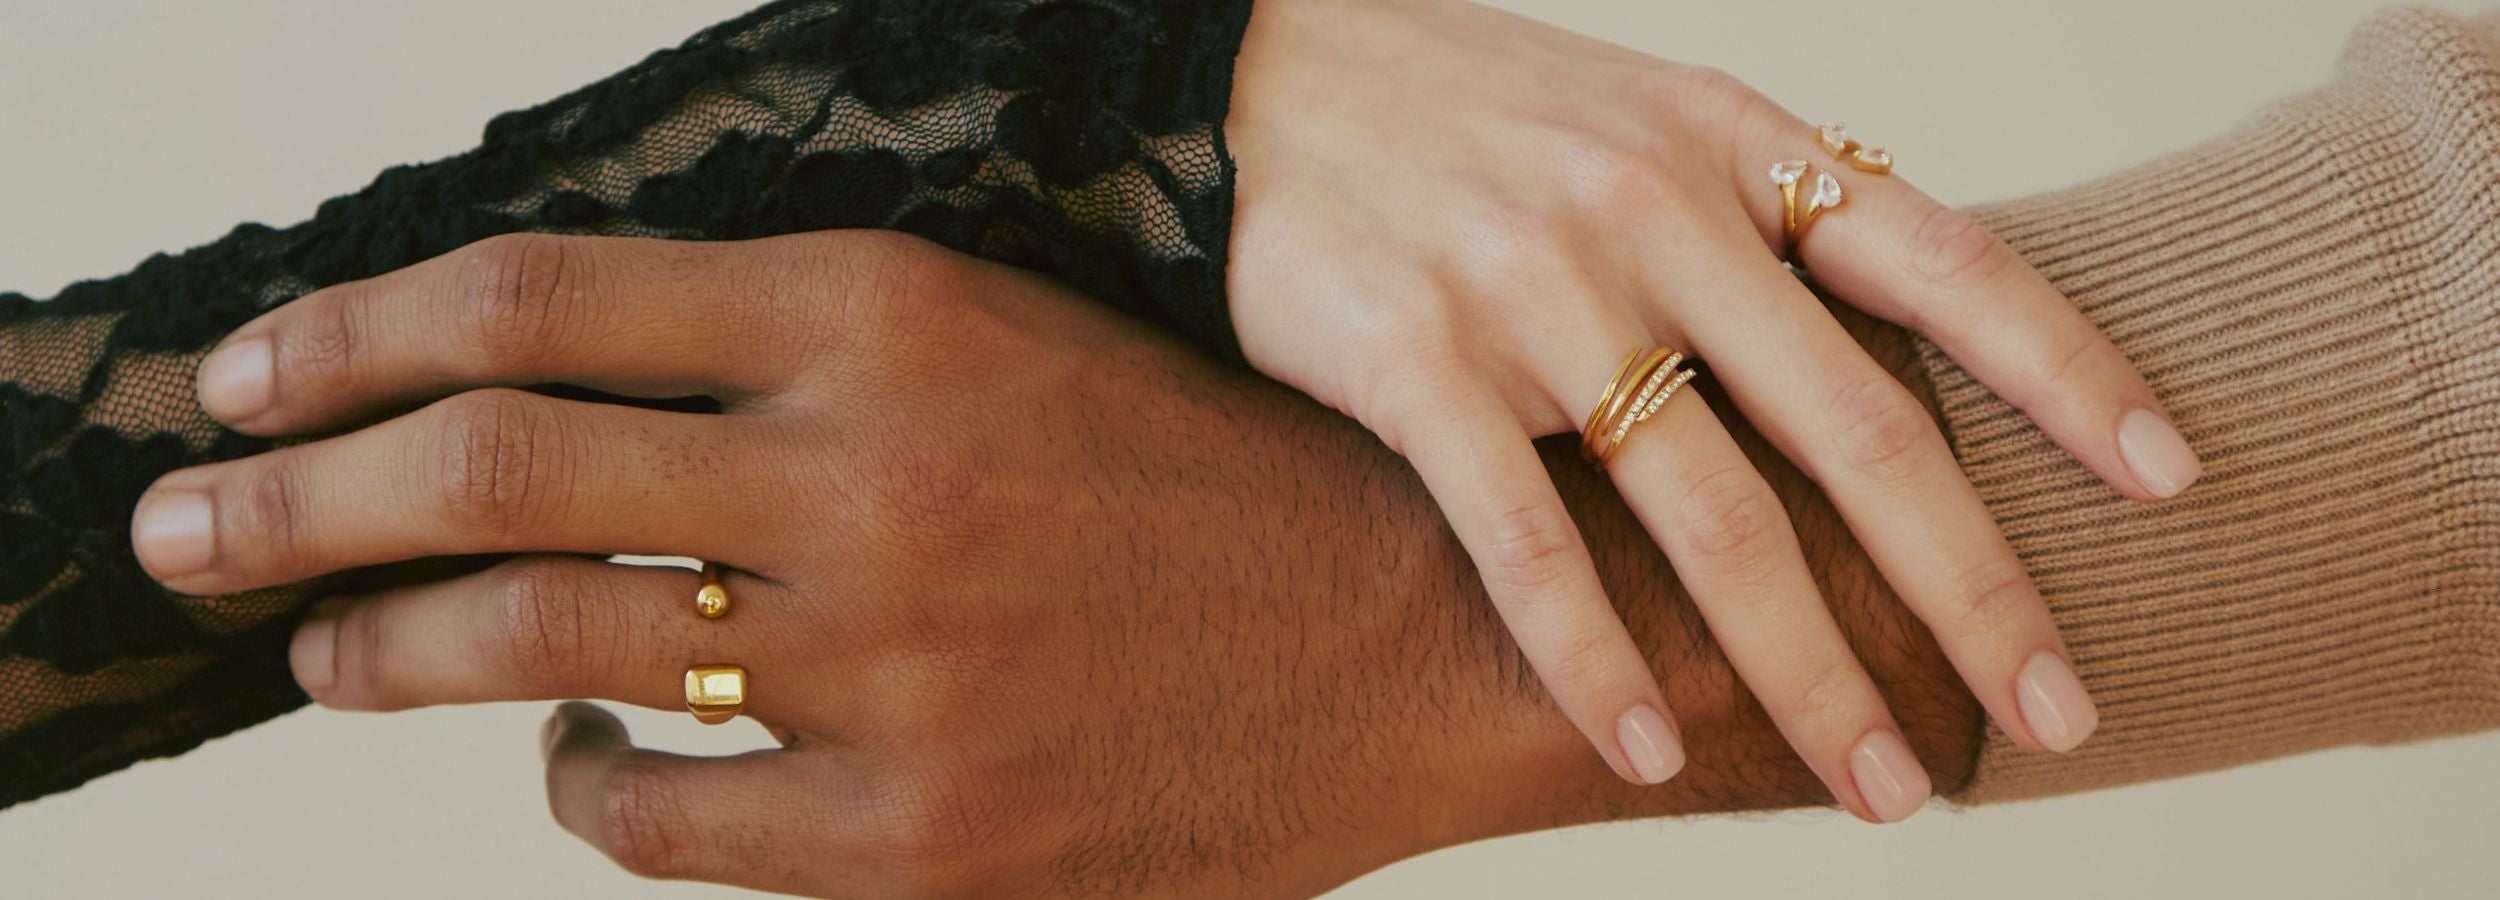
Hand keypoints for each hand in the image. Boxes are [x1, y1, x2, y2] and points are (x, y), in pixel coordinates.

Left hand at [132, 232, 1977, 895]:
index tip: (240, 373)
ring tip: (326, 651)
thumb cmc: (1206, 482)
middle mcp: (875, 472)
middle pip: (484, 470)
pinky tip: (569, 766)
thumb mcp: (1010, 344)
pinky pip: (652, 821)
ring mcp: (892, 665)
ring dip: (384, 652)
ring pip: (534, 655)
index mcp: (894, 310)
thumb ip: (794, 349)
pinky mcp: (921, 834)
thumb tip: (547, 393)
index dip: (348, 331)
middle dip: (288, 500)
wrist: (1415, 635)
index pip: (537, 294)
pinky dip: (571, 788)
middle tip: (184, 523)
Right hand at [1225, 0, 2189, 809]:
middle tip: (2052, 714)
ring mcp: (1535, 288)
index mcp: (1732, 148)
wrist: (1250, 72)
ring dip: (1806, 668)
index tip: (2169, 483)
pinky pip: (1524, 535)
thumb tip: (1898, 361)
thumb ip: (1758, 225)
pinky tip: (1647, 751)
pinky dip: (1593, 655)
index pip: (1945, 264)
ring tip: (1873, 786)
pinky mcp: (1413, 357)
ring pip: (1710, 510)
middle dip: (1971, 590)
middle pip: (1859, 430)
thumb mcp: (1642, 121)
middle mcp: (1655, 214)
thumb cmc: (1465, 117)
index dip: (2068, 375)